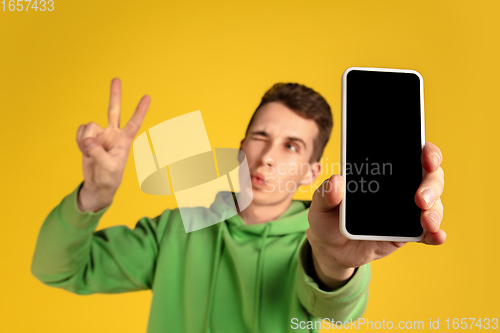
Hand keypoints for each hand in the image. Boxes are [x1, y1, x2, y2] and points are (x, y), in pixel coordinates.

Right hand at [76, 78, 150, 211]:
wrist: (97, 184)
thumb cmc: (109, 177)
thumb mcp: (108, 167)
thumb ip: (98, 152)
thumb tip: (88, 139)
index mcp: (124, 140)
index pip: (134, 123)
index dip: (140, 110)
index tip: (147, 97)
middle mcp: (113, 133)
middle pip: (114, 110)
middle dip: (115, 95)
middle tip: (116, 78)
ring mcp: (100, 134)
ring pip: (90, 126)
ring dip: (86, 139)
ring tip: (90, 152)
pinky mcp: (88, 138)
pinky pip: (80, 132)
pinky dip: (79, 141)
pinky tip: (84, 150)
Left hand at [306, 141, 444, 288]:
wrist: (332, 249)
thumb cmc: (328, 219)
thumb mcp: (321, 206)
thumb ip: (325, 194)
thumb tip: (336, 181)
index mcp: (382, 172)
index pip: (412, 152)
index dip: (426, 152)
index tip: (426, 157)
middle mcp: (400, 187)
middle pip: (430, 176)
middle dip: (432, 183)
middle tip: (420, 198)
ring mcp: (408, 210)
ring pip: (433, 203)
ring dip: (435, 211)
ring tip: (426, 221)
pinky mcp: (409, 232)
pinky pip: (429, 232)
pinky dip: (436, 234)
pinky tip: (437, 236)